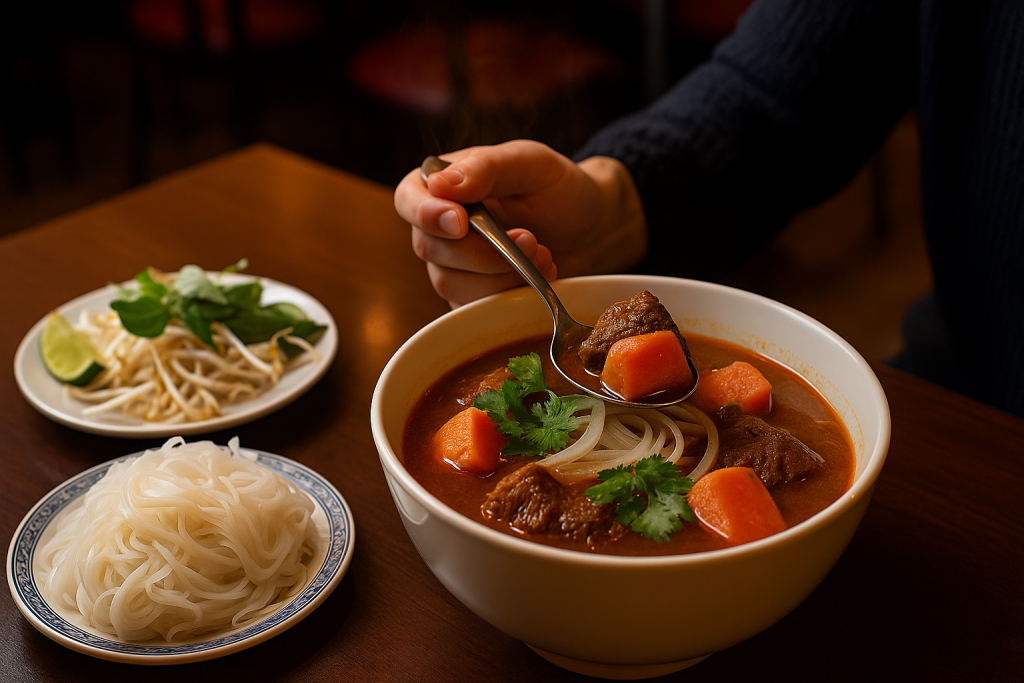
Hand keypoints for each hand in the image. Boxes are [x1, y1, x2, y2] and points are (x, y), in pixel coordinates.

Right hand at [394, 140, 647, 306]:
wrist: (587, 229)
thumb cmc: (557, 188)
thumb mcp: (531, 164)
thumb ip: (488, 169)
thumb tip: (442, 184)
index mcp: (440, 184)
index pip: (408, 199)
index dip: (426, 214)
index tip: (459, 222)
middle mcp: (436, 227)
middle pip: (431, 248)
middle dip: (484, 251)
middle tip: (531, 239)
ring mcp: (451, 266)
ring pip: (452, 283)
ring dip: (502, 274)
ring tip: (543, 255)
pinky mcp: (471, 298)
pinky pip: (474, 308)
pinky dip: (510, 295)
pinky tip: (540, 276)